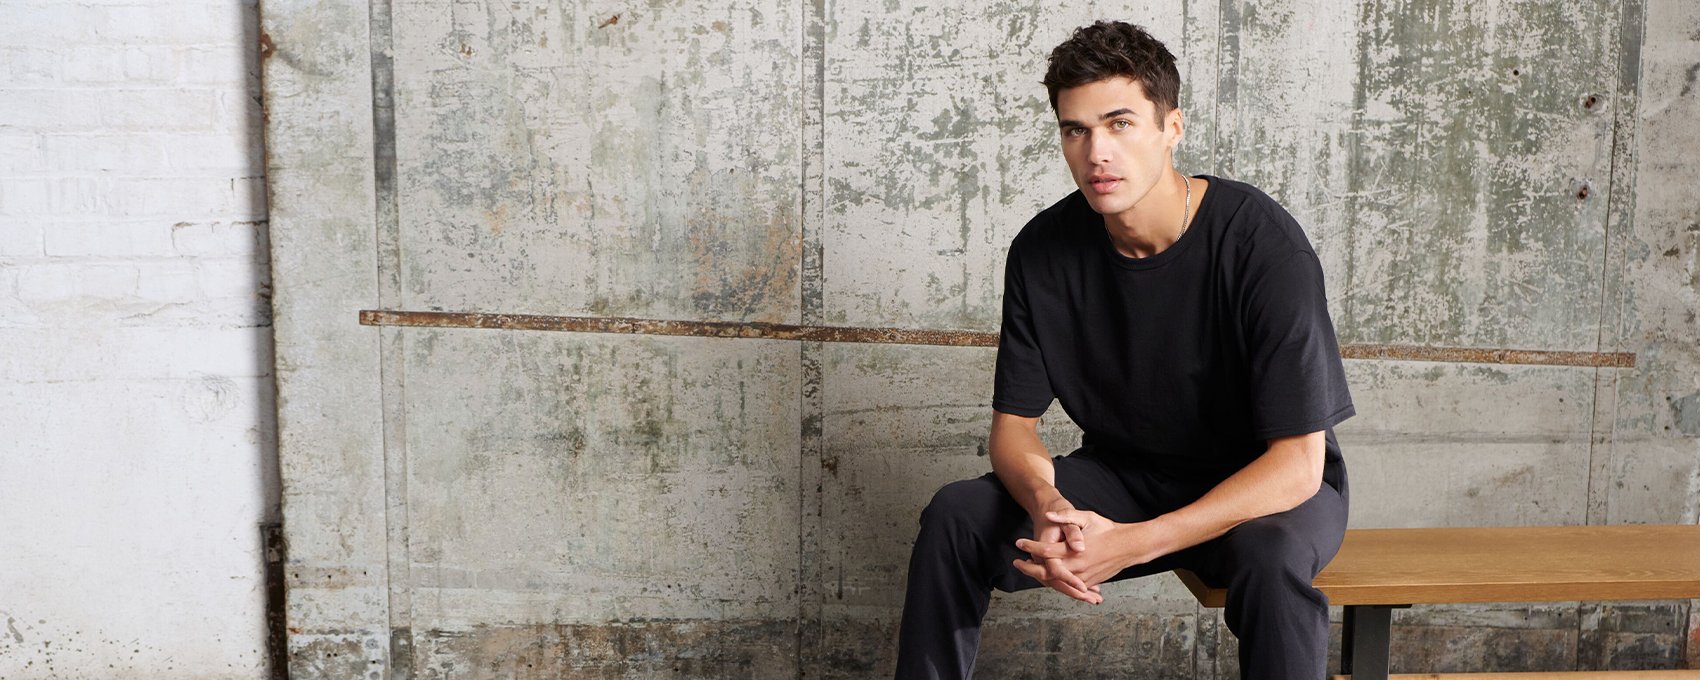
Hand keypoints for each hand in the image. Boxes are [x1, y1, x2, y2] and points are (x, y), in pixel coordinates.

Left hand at [1014, 509, 1172, 599]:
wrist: (1129, 546)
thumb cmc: (1108, 530)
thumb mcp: (1087, 518)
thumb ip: (1067, 517)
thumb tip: (1049, 515)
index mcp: (1076, 550)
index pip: (1046, 551)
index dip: (1030, 546)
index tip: (1019, 542)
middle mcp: (1078, 567)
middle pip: (1046, 572)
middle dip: (1029, 568)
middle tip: (1017, 562)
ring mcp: (1083, 577)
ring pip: (1055, 582)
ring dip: (1039, 576)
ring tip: (1028, 569)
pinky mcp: (1088, 582)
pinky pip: (1068, 586)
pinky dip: (1055, 583)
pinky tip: (1046, 577)